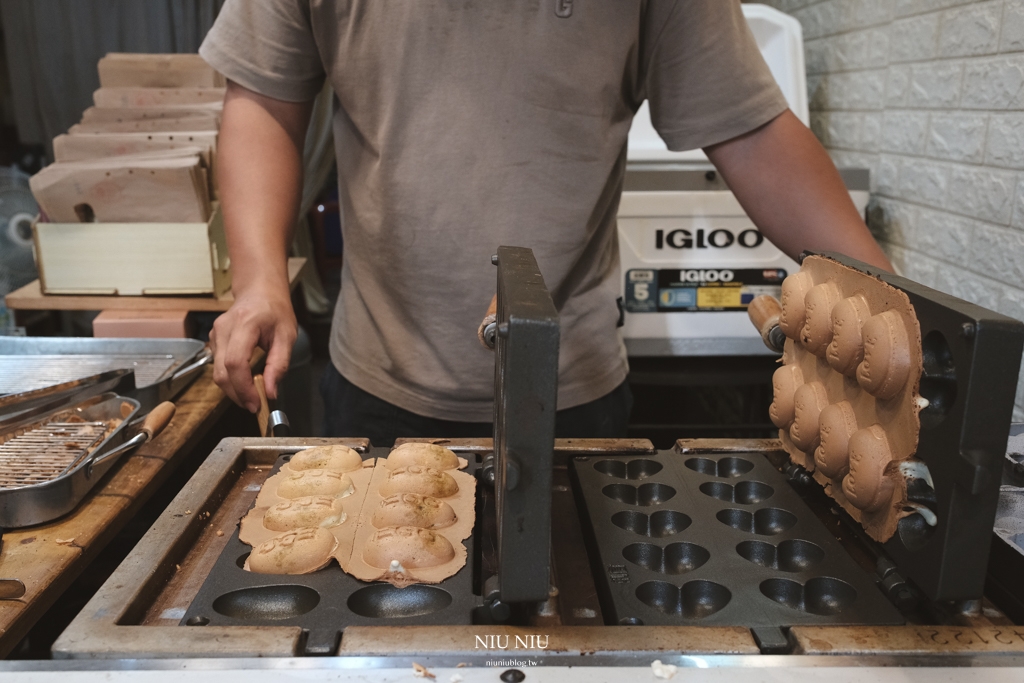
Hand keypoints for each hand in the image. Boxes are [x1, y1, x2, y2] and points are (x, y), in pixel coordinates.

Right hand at [210, 286, 296, 412]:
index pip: (236, 362)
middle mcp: (224, 329)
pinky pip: (218, 367)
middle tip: (256, 405)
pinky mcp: (213, 340)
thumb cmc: (275, 310)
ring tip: (253, 395)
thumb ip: (279, 365)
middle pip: (222, 372)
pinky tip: (245, 381)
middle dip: (237, 395)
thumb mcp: (287, 336)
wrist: (259, 291)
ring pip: (217, 373)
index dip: (243, 388)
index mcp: (245, 324)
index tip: (256, 403)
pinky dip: (231, 379)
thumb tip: (270, 392)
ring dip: (233, 389)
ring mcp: (215, 334)